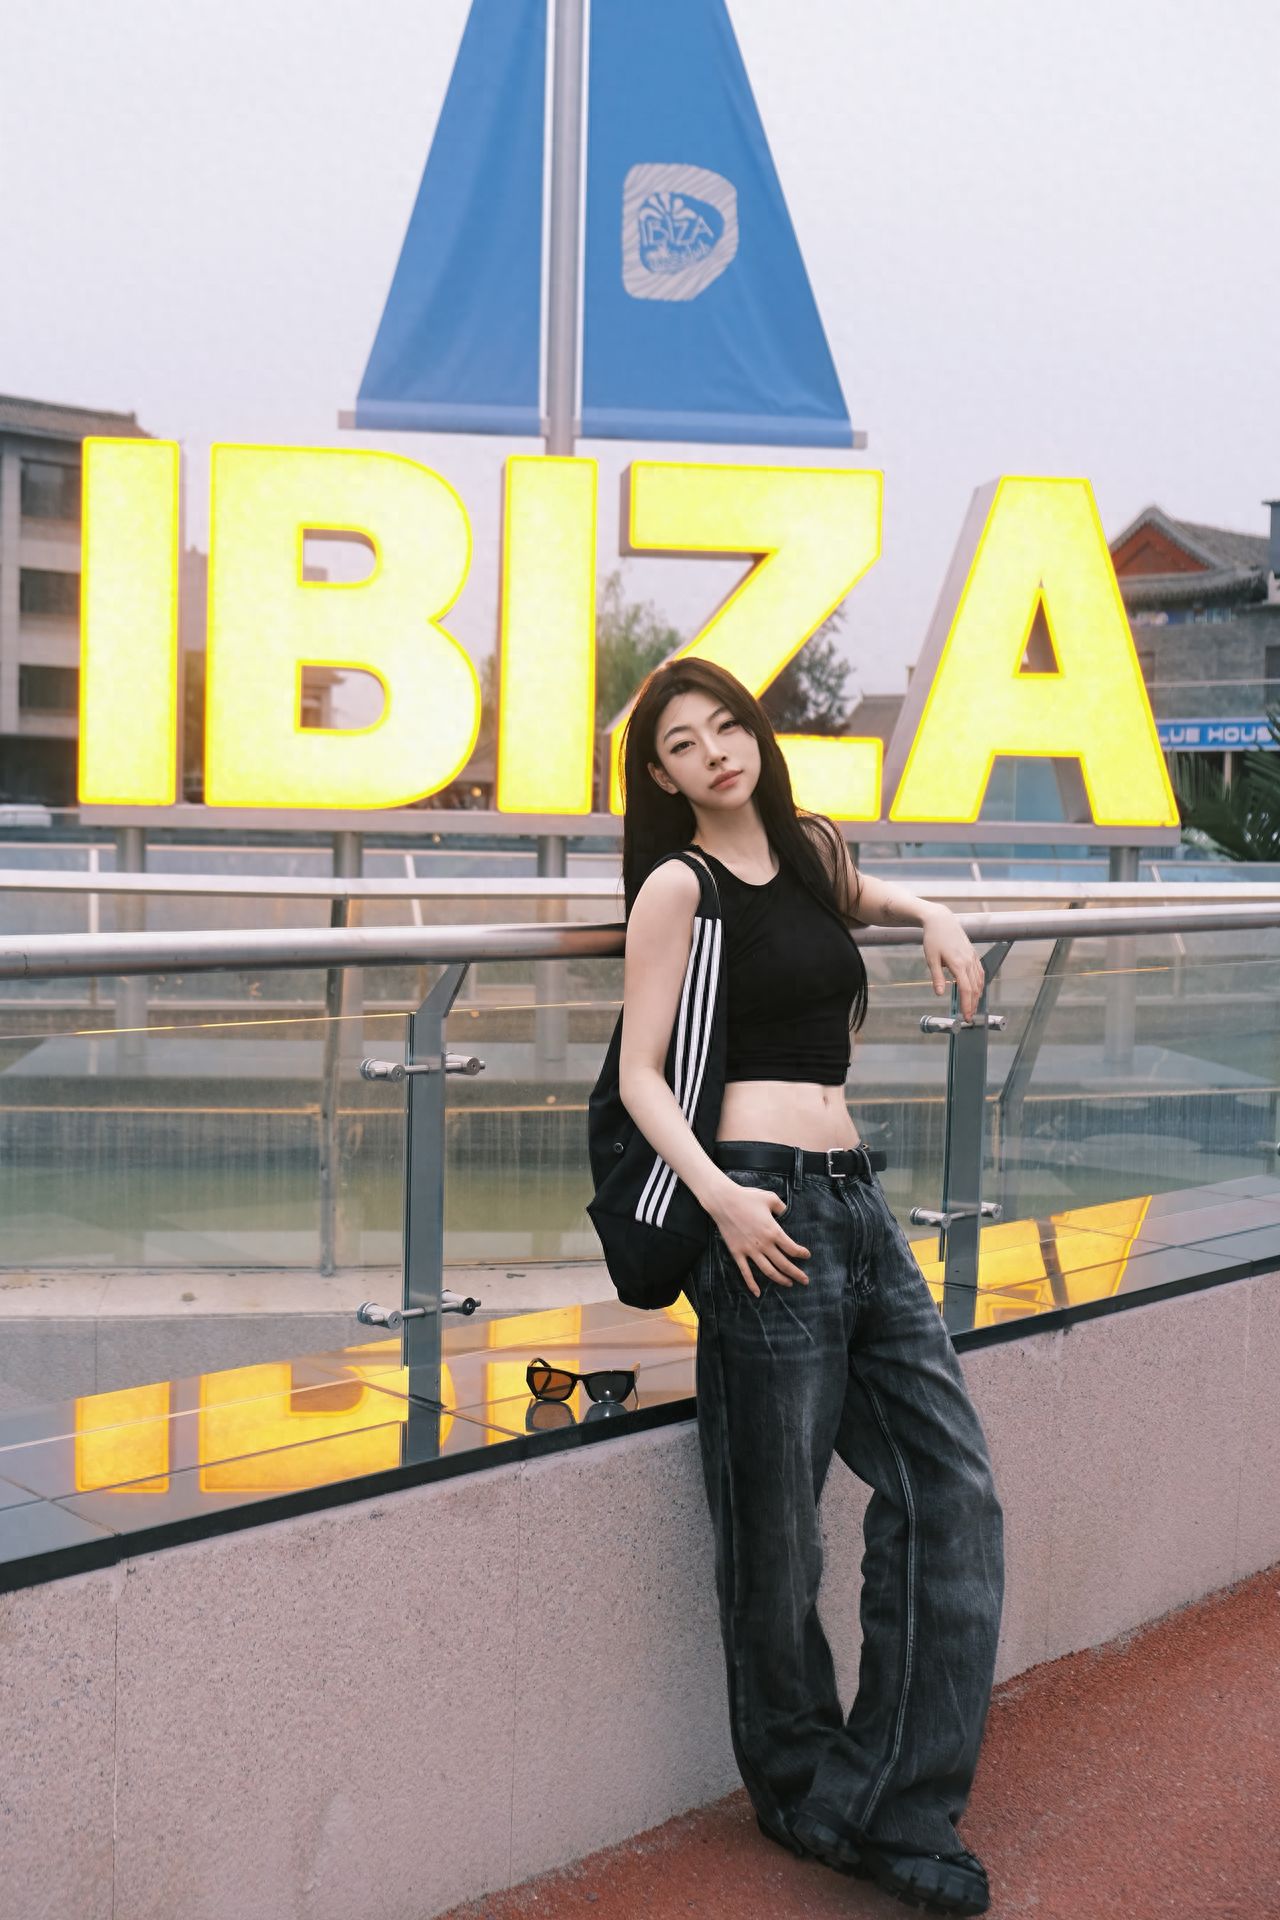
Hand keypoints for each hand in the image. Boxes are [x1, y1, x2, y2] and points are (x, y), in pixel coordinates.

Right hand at [710, 1180, 810, 1297]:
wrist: (724, 1201)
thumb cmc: (747, 1197)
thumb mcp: (770, 1198)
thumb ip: (782, 1207)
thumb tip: (788, 1213)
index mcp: (773, 1231)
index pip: (792, 1248)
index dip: (801, 1254)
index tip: (807, 1256)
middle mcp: (763, 1244)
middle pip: (783, 1264)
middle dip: (796, 1273)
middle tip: (805, 1280)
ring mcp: (750, 1250)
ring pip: (768, 1271)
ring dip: (780, 1279)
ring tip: (789, 1283)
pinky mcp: (737, 1253)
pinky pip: (745, 1272)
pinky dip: (752, 1284)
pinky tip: (758, 1293)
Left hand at [921, 907, 985, 1022]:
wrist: (941, 920)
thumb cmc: (934, 938)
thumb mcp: (931, 959)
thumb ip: (937, 978)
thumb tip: (940, 993)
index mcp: (958, 964)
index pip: (965, 989)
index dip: (966, 1004)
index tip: (966, 1016)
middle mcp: (968, 961)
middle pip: (974, 988)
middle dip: (972, 1004)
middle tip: (969, 1017)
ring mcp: (972, 957)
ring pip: (979, 981)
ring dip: (977, 996)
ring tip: (972, 1006)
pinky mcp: (973, 954)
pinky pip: (980, 972)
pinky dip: (980, 983)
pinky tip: (977, 990)